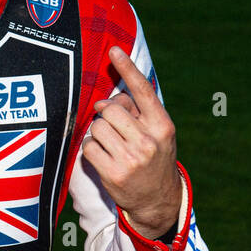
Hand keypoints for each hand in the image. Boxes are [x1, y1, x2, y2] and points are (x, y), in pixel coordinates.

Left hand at [81, 46, 181, 239]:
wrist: (158, 199)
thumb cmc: (154, 158)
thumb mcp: (157, 133)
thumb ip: (137, 112)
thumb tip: (105, 101)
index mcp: (162, 126)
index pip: (143, 91)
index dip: (127, 68)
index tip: (113, 51)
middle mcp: (148, 140)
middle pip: (111, 110)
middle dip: (106, 115)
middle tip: (112, 127)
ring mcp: (131, 158)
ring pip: (97, 127)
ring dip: (97, 132)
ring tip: (110, 144)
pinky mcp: (113, 173)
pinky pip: (89, 147)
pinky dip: (91, 148)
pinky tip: (103, 156)